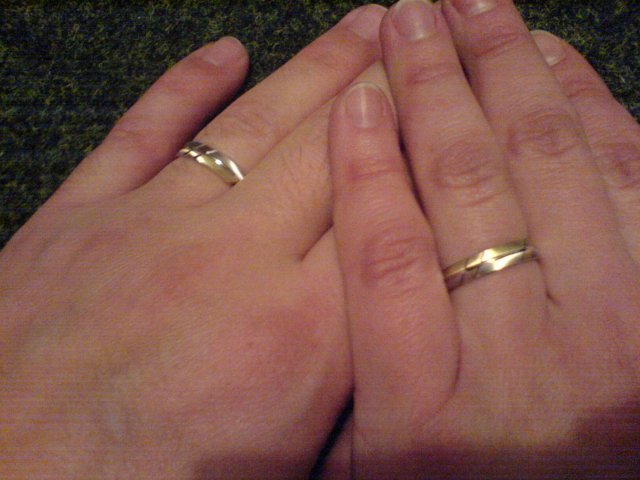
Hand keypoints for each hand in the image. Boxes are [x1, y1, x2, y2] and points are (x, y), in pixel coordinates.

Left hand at [0, 5, 388, 477]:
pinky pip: (144, 130)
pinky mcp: (79, 215)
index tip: (454, 109)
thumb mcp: (281, 464)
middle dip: (387, 88)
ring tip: (361, 23)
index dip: (427, 154)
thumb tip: (383, 323)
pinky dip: (185, 84)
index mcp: (296, 337)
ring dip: (314, 68)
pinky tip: (223, 50)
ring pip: (254, 124)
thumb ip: (343, 385)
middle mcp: (233, 259)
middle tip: (422, 35)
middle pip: (335, 149)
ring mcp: (150, 224)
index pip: (387, 217)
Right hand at [329, 0, 639, 476]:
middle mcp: (521, 365)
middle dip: (435, 90)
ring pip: (554, 172)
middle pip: (471, 192)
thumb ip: (353, 359)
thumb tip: (334, 241)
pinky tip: (555, 64)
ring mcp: (611, 336)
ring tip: (477, 12)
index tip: (353, 96)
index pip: (386, 255)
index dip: (365, 164)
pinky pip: (634, 189)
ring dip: (512, 77)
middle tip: (411, 18)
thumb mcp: (377, 454)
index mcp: (423, 411)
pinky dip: (594, 114)